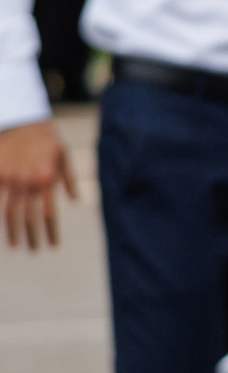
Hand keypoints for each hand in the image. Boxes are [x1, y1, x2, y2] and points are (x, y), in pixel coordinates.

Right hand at [0, 119, 77, 249]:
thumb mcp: (65, 155)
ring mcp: (11, 180)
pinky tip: (0, 228)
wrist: (23, 121)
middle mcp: (29, 183)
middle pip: (29, 218)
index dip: (51, 232)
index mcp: (48, 180)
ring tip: (15, 246)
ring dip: (13, 231)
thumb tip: (75, 200)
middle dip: (32, 237)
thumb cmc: (48, 139)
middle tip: (34, 252)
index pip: (49, 214)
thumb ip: (70, 179)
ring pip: (10, 212)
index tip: (53, 246)